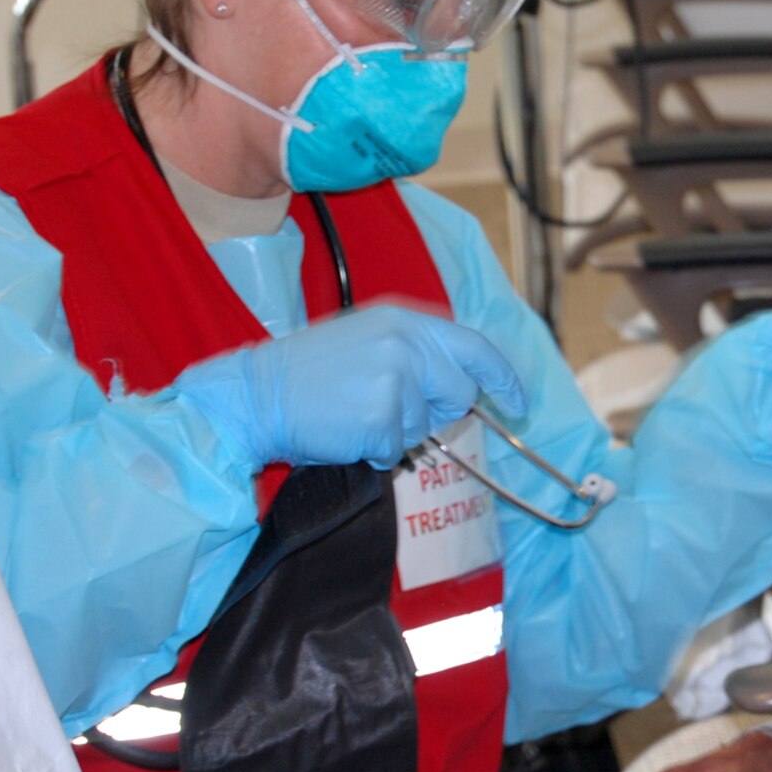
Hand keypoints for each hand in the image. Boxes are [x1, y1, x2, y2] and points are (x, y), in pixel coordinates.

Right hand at [174, 304, 525, 470]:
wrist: (253, 395)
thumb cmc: (306, 374)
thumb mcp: (367, 340)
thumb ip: (415, 351)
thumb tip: (462, 383)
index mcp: (405, 320)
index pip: (475, 346)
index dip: (502, 377)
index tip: (518, 401)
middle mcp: (407, 344)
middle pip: (458, 393)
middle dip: (435, 410)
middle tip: (386, 406)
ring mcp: (397, 382)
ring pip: (424, 427)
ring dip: (394, 432)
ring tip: (352, 412)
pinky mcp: (382, 419)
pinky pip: (394, 450)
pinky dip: (371, 451)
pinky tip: (342, 432)